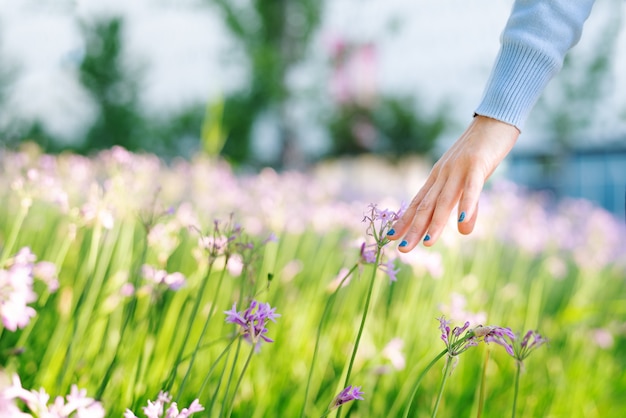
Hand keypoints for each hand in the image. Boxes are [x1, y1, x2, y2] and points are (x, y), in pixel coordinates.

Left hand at [388, 115, 519, 250]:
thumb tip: (463, 230)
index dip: (405, 221)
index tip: (392, 238)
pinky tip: (461, 223)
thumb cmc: (482, 151)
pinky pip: (470, 188)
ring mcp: (458, 169)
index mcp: (438, 177)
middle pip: (425, 205)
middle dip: (413, 228)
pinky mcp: (477, 165)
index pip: (418, 203)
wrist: (495, 119)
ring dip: (435, 223)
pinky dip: (466, 206)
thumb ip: (468, 205)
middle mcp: (442, 174)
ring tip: (427, 244)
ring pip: (444, 200)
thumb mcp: (471, 181)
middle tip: (403, 250)